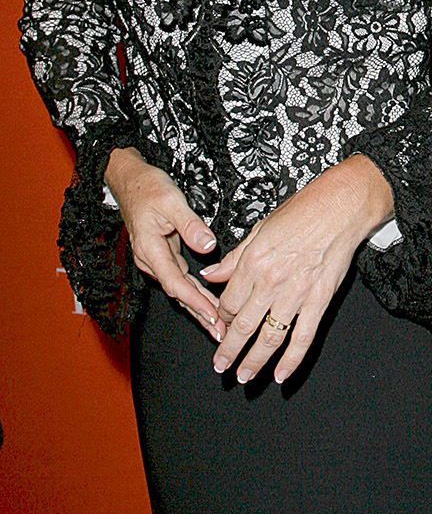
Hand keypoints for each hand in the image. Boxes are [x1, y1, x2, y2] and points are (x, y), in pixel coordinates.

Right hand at [104, 146, 222, 338]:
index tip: (212, 314)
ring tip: (218, 325)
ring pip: (180, 289)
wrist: (130, 181)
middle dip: (199, 314)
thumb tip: (207, 244)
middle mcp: (151, 259)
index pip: (174, 282)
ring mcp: (156, 259)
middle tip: (220, 332)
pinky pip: (181, 279)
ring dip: (198, 307)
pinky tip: (209, 303)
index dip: (194, 300)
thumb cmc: (148, 188)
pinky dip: (195, 292)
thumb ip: (190, 225)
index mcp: (150, 249)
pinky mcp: (163, 255)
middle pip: (178, 293)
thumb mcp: (171, 201)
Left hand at [202, 154, 393, 385]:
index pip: (228, 302)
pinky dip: (291, 360)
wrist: (341, 207)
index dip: (220, 318)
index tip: (219, 327)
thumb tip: (212, 274)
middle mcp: (270, 281)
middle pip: (242, 326)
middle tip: (221, 366)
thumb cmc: (303, 211)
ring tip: (244, 376)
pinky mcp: (319, 300)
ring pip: (268, 338)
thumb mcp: (260, 228)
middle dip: (228, 350)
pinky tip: (281, 375)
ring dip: (254, 361)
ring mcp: (296, 293)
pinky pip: (302, 337)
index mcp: (252, 261)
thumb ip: (235, 257)